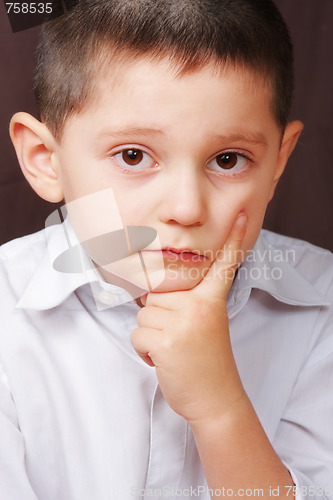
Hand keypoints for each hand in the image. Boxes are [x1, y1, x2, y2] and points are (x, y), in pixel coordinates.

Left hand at [130, 212, 247, 423]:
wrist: (215, 399)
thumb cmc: (207, 363)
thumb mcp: (205, 325)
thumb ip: (186, 303)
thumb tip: (150, 294)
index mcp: (212, 300)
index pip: (223, 265)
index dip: (231, 240)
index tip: (242, 217)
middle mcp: (199, 306)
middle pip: (157, 292)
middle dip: (158, 314)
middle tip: (179, 336)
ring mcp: (183, 322)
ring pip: (144, 312)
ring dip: (150, 333)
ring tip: (173, 349)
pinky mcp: (165, 341)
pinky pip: (137, 333)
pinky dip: (144, 349)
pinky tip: (165, 360)